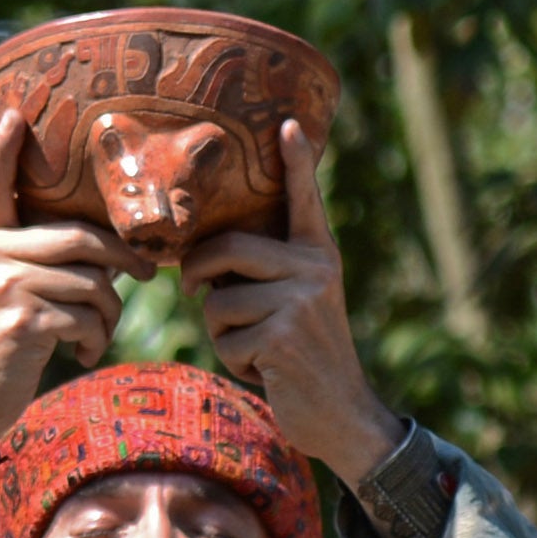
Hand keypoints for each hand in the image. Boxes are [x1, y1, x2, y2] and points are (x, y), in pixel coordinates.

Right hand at [0, 105, 134, 449]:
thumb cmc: (3, 342)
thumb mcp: (12, 292)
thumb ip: (45, 262)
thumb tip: (114, 251)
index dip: (5, 149)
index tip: (17, 113)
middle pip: (81, 238)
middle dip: (124, 259)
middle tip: (149, 274)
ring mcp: (5, 285)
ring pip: (92, 281)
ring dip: (109, 314)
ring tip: (96, 334)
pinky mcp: (23, 320)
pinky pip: (87, 317)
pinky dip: (96, 339)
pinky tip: (82, 353)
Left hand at [187, 122, 399, 480]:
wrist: (343, 414)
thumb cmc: (304, 359)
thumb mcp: (295, 306)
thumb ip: (264, 276)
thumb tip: (200, 264)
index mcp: (319, 255)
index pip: (304, 200)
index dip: (296, 161)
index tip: (287, 123)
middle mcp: (315, 269)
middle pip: (229, 248)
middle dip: (200, 272)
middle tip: (194, 291)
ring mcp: (301, 300)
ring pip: (218, 301)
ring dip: (223, 333)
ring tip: (258, 349)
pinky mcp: (284, 335)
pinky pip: (226, 338)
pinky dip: (235, 360)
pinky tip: (266, 370)